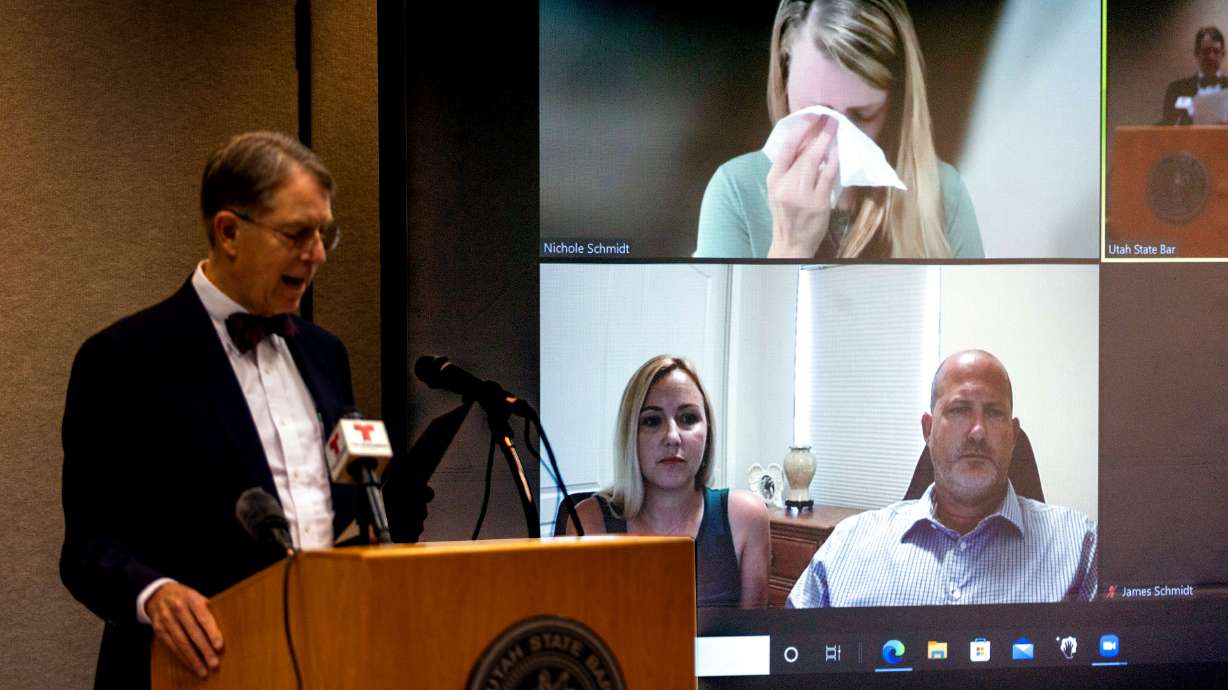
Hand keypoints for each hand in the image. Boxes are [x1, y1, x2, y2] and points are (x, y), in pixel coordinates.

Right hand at [146, 582, 223, 677]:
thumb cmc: (186, 598)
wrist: (159, 594)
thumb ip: (209, 610)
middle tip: (214, 663)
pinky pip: (171, 646)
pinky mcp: (158, 629)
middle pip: (193, 632)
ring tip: (203, 669)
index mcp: (192, 598)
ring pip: (181, 642)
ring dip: (193, 658)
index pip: (204, 617)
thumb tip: (227, 628)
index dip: (212, 633)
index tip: (219, 646)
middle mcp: (178, 608)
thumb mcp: (198, 597)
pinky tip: (191, 664)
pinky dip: (182, 657)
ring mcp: (166, 619)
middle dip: (204, 650)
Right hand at [766, 115, 839, 257]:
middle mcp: (786, 186)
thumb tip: (806, 141)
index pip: (786, 149)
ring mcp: (803, 195)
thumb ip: (788, 168)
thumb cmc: (787, 213)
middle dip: (817, 132)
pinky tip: (839, 151)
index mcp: (774, 179)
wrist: (791, 242)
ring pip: (816, 161)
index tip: (811, 117)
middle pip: (803, 152)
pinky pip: (828, 177)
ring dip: (827, 141)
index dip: (800, 130)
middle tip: (829, 117)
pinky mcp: (819, 203)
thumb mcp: (778, 190)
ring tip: (835, 127)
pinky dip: (834, 162)